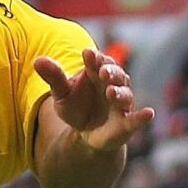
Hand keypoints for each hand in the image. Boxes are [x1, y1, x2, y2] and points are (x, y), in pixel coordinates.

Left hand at [35, 48, 155, 153]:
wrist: (85, 133)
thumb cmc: (75, 107)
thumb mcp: (61, 93)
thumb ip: (54, 77)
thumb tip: (37, 60)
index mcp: (97, 72)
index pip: (98, 61)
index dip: (94, 58)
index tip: (87, 54)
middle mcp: (113, 85)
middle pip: (116, 74)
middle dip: (110, 71)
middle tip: (101, 71)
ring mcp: (121, 103)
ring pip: (125, 94)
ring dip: (119, 92)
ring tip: (110, 92)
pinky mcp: (127, 122)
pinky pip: (137, 118)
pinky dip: (143, 116)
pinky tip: (150, 113)